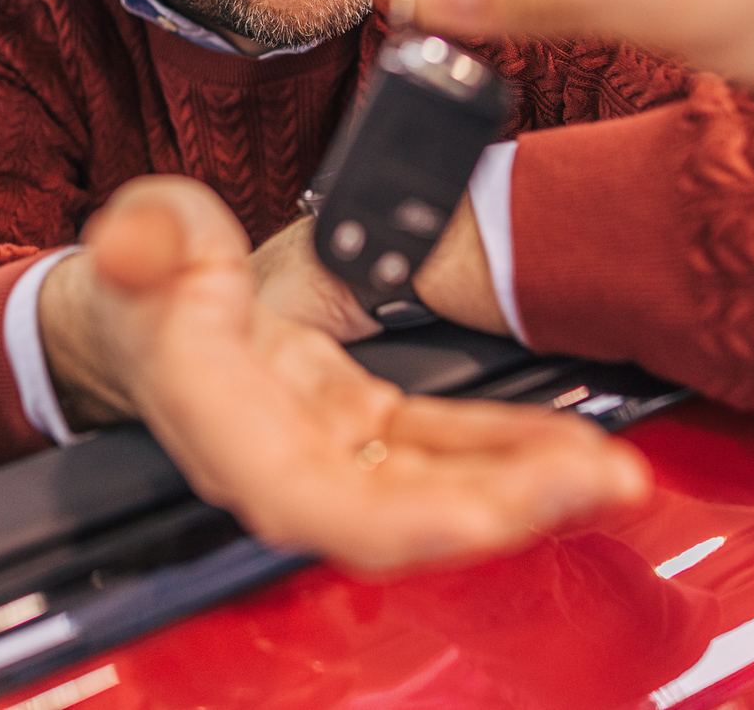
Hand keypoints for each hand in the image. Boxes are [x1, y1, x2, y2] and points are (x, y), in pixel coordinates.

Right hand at [50, 177, 650, 571]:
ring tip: (610, 472)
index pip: (309, 498)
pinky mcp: (363, 424)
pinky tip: (569, 445)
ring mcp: (330, 446)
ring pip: (433, 487)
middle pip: (396, 513)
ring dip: (524, 485)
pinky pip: (443, 446)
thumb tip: (144, 244)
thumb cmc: (144, 279)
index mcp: (224, 423)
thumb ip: (146, 238)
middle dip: (499, 505)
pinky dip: (508, 448)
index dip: (398, 519)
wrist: (143, 309)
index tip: (483, 515)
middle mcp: (282, 457)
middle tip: (595, 479)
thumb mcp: (143, 234)